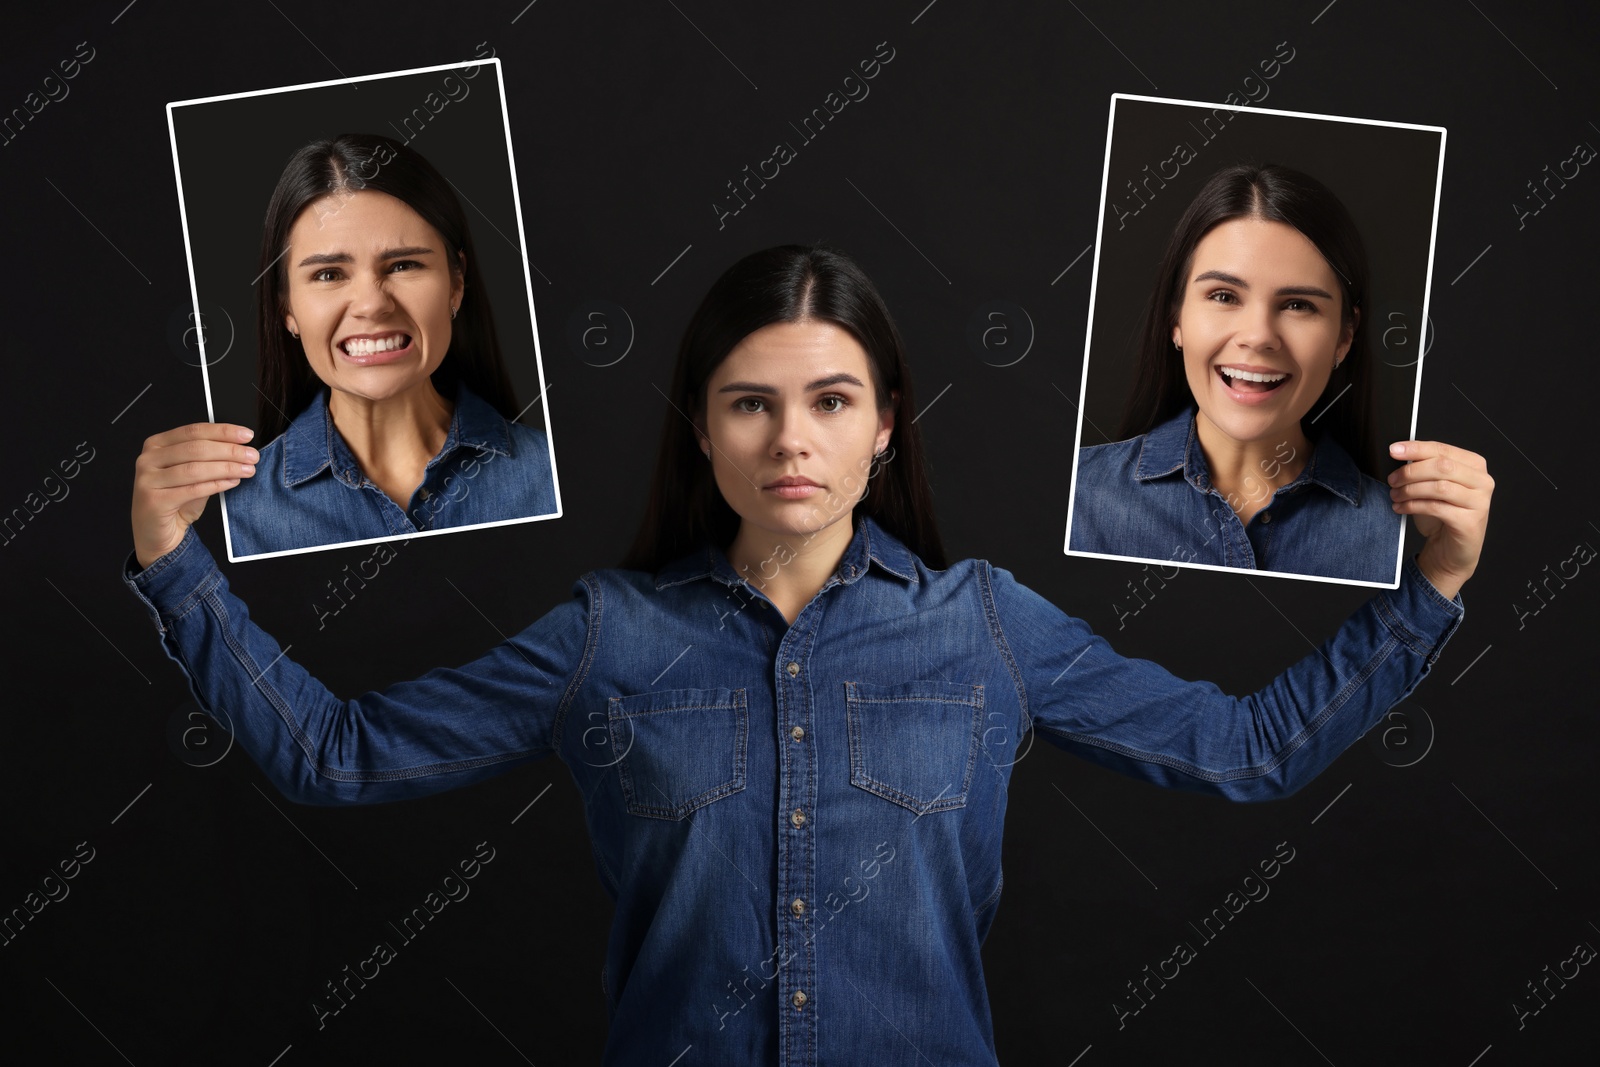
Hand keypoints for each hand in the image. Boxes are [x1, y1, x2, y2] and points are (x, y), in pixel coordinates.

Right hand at [132, 423, 257, 568]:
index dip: (223, 431)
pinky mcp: (154, 501)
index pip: (194, 431)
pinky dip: (217, 484)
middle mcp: (148, 459)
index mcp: (156, 445)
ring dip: (227, 468)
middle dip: (230, 450)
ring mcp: (148, 480)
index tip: (246, 435)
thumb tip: (239, 448)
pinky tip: (233, 482)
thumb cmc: (175, 501)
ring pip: (195, 468)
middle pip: (196, 448)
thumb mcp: (192, 475)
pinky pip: (193, 490)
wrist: (157, 534)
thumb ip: (208, 459)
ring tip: (247, 470)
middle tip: (252, 455)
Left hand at [1386, 440, 1492, 600]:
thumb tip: (1400, 453)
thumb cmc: (1442, 515)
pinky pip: (1436, 507)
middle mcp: (1482, 481)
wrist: (1451, 550)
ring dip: (1410, 490)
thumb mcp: (1432, 486)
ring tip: (1395, 495)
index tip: (1394, 450)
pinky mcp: (1470, 522)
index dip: (1416, 448)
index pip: (1443, 449)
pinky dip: (1413, 506)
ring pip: (1439, 487)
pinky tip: (1401, 508)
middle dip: (1411, 471)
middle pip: (1441, 466)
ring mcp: (1479, 502)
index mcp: (1474, 465)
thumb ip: (1424, 468)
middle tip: (1392, 479)